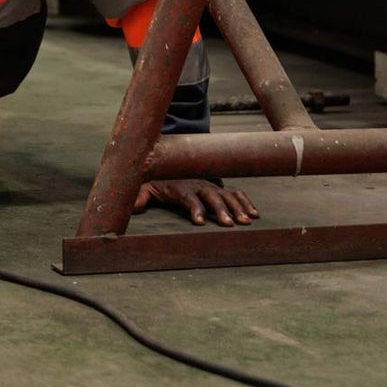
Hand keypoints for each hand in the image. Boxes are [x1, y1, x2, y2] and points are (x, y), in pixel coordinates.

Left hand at [134, 178, 258, 226]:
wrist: (172, 161)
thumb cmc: (158, 180)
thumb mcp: (145, 185)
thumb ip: (139, 197)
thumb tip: (132, 208)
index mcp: (180, 188)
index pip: (188, 198)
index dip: (194, 209)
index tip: (199, 222)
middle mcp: (198, 186)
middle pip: (211, 196)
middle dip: (221, 210)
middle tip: (230, 224)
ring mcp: (210, 186)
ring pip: (226, 195)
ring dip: (237, 207)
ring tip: (247, 221)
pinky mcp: (218, 187)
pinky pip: (235, 192)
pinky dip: (245, 201)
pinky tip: (255, 214)